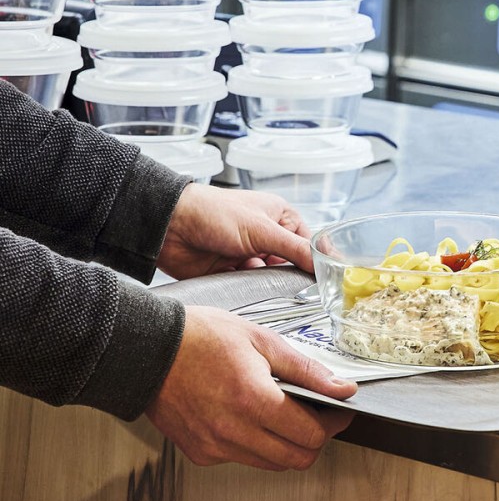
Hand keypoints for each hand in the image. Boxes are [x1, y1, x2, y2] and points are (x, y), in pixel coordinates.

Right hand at [147, 306, 357, 470]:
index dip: (334, 423)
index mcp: (253, 400)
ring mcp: (215, 446)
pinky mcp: (200, 452)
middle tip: (319, 416)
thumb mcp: (262, 340)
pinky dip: (257, 445)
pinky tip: (252, 418)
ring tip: (286, 414)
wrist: (145, 348)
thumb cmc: (199, 337)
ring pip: (272, 463)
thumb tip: (342, 389)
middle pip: (297, 459)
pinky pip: (242, 459)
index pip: (312, 435)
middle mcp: (233, 431)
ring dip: (287, 444)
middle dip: (316, 440)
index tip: (339, 410)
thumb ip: (307, 370)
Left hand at [158, 183, 313, 279]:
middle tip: (298, 287)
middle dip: (291, 275)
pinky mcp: (232, 272)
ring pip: (271, 278)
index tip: (326, 279)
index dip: (316, 261)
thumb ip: (296, 250)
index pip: (308, 243)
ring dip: (268, 282)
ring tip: (263, 280)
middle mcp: (266, 236)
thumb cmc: (213, 213)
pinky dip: (250, 288)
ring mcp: (249, 255)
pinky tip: (244, 282)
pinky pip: (250, 287)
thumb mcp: (262, 230)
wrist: (170, 227)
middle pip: (291, 264)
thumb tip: (326, 263)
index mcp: (279, 217)